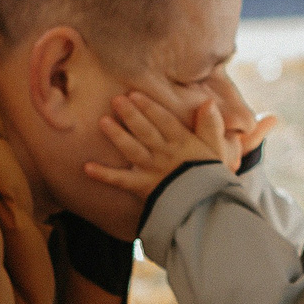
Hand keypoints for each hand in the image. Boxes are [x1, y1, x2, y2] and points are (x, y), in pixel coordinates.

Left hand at [83, 91, 278, 200]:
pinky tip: (86, 167)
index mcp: (183, 143)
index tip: (135, 94)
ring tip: (103, 121)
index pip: (165, 121)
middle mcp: (165, 154)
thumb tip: (208, 102)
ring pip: (133, 150)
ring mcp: (152, 171)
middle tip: (116, 100)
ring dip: (117, 136)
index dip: (150, 107)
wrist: (207, 208)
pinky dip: (104, 175)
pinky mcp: (142, 187)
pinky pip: (121, 180)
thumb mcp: (216, 150)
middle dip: (131, 115)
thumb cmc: (212, 177)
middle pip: (146, 131)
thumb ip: (211, 126)